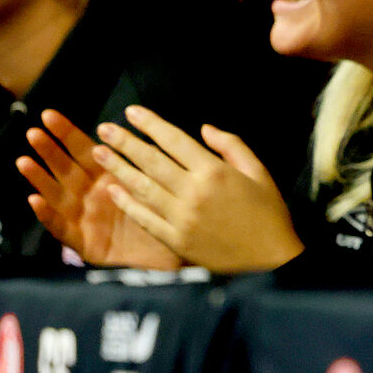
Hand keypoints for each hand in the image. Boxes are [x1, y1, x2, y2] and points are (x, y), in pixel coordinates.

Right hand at [19, 109, 181, 268]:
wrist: (178, 257)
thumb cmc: (169, 218)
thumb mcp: (157, 186)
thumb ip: (143, 162)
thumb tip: (136, 129)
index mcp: (109, 179)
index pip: (83, 151)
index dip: (66, 134)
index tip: (50, 114)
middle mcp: (93, 197)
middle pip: (65, 170)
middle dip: (49, 151)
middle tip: (33, 132)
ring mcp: (87, 220)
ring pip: (57, 196)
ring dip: (40, 179)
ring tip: (24, 161)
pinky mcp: (86, 245)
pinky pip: (63, 229)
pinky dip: (48, 216)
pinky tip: (35, 201)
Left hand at [91, 105, 304, 273]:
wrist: (272, 259)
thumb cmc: (268, 213)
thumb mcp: (259, 171)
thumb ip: (231, 145)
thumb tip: (204, 129)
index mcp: (214, 172)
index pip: (174, 140)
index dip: (150, 124)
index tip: (131, 112)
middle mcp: (193, 193)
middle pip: (151, 161)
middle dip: (125, 142)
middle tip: (104, 129)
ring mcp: (182, 218)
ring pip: (143, 188)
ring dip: (118, 168)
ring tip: (99, 153)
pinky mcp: (176, 241)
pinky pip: (145, 219)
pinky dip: (128, 204)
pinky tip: (114, 190)